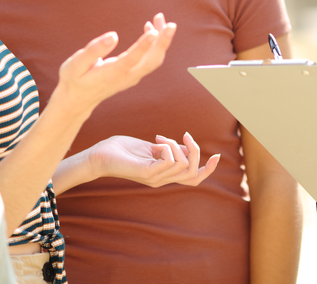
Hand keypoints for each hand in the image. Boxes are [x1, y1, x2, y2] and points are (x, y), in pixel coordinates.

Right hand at [55, 13, 175, 115]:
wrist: (77, 100)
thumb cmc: (74, 79)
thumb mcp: (76, 64)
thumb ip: (94, 50)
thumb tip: (113, 35)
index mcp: (112, 73)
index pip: (132, 59)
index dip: (143, 46)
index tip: (153, 31)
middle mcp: (127, 77)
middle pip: (152, 60)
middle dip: (163, 41)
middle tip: (169, 23)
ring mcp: (132, 77)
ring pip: (154, 60)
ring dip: (161, 40)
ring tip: (159, 19)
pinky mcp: (134, 75)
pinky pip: (150, 60)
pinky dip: (155, 44)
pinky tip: (150, 29)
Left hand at [85, 133, 220, 187]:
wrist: (99, 156)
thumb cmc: (122, 150)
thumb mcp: (152, 148)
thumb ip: (169, 149)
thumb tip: (187, 148)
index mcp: (165, 174)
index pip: (193, 179)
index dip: (208, 169)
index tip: (216, 155)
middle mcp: (162, 179)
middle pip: (193, 173)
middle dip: (196, 151)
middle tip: (185, 135)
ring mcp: (154, 178)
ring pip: (184, 164)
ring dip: (177, 146)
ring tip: (160, 138)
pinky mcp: (146, 173)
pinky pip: (170, 161)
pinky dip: (169, 147)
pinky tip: (156, 142)